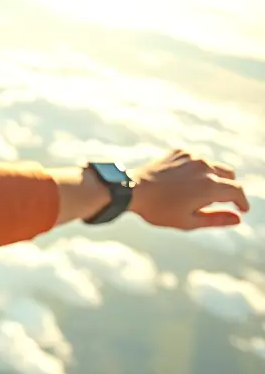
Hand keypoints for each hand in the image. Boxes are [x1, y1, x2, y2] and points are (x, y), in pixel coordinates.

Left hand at [131, 149, 249, 229]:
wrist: (131, 190)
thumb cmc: (158, 210)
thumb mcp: (188, 221)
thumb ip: (216, 219)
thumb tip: (238, 219)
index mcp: (210, 186)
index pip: (237, 191)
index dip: (241, 202)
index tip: (241, 209)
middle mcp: (205, 167)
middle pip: (229, 175)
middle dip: (228, 188)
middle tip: (219, 200)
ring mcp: (192, 157)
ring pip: (213, 166)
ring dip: (211, 178)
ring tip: (192, 192)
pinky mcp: (180, 151)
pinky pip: (195, 160)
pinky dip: (195, 170)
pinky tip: (180, 181)